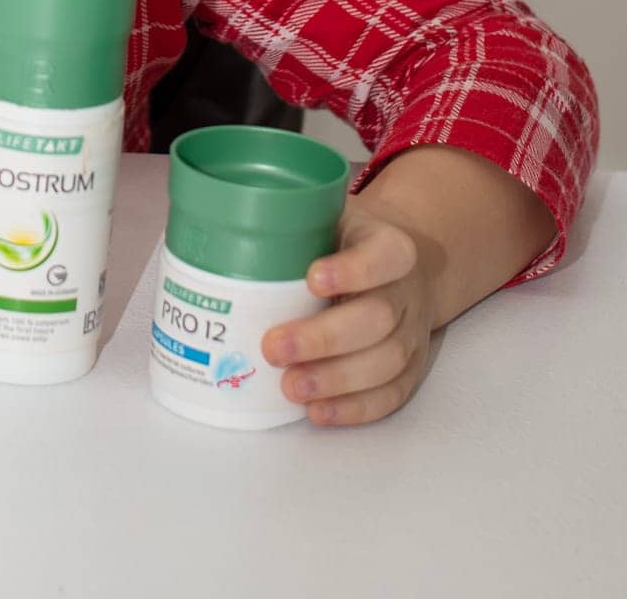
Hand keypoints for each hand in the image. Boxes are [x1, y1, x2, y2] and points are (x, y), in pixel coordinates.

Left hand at [260, 194, 437, 425]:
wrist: (394, 267)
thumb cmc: (342, 240)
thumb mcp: (325, 215)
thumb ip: (289, 222)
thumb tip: (215, 232)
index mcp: (389, 246)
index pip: (382, 256)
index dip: (352, 271)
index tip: (311, 279)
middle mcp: (405, 290)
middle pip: (377, 318)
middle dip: (324, 339)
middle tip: (273, 349)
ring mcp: (411, 332)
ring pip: (386, 362)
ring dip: (336, 380)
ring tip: (290, 387)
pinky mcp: (409, 367)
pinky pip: (391, 394)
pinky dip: (355, 407)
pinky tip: (318, 411)